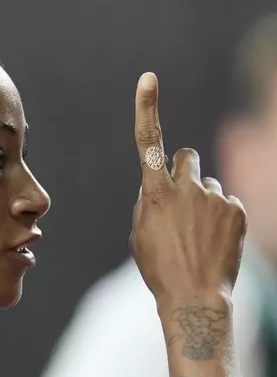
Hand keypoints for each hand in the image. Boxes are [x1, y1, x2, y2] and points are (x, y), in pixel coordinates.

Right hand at [129, 72, 247, 305]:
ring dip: (203, 199)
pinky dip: (221, 215)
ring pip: (208, 184)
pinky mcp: (236, 209)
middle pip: (187, 156)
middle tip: (183, 199)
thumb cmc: (159, 266)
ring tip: (199, 233)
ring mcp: (215, 198)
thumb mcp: (140, 232)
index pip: (148, 141)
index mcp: (154, 192)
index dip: (147, 108)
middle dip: (184, 170)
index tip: (148, 79)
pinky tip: (215, 239)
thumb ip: (148, 200)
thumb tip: (159, 184)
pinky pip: (227, 200)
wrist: (194, 297)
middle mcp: (186, 188)